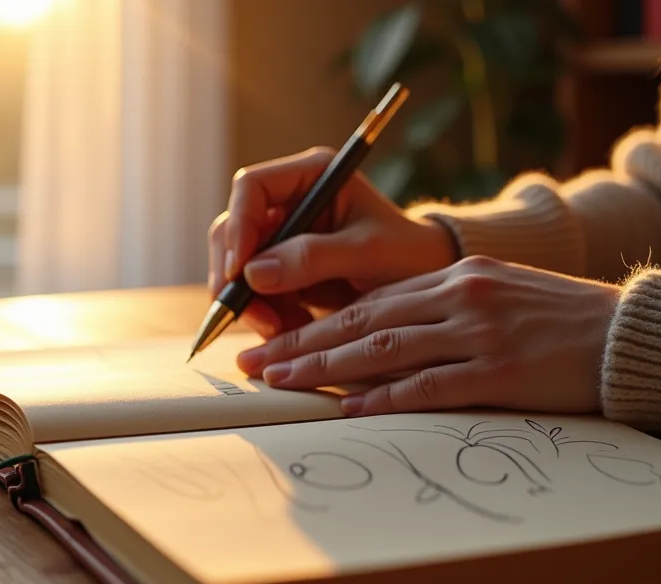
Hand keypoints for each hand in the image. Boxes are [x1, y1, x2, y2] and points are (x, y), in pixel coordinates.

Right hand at [208, 146, 457, 338]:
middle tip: (250, 314)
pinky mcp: (281, 271)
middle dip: (235, 275)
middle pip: (234, 230)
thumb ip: (313, 258)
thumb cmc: (408, 256)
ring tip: (278, 330)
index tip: (239, 270)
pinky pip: (253, 293)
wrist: (426, 287)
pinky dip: (264, 315)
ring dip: (249, 302)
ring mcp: (283, 237)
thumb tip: (252, 273)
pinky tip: (288, 330)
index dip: (239, 226)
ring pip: (238, 267)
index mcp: (312, 175)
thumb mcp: (367, 253)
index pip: (253, 188)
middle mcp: (290, 201)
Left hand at [235, 256, 621, 415]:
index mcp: (458, 276)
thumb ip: (446, 312)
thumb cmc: (565, 323)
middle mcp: (460, 296)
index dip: (318, 322)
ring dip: (323, 368)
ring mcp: (479, 332)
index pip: (371, 300)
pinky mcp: (500, 371)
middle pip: (362, 320)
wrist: (632, 336)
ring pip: (382, 348)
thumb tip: (387, 343)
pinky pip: (427, 385)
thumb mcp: (501, 297)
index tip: (276, 337)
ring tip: (278, 382)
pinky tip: (345, 406)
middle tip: (253, 363)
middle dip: (301, 343)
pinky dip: (381, 396)